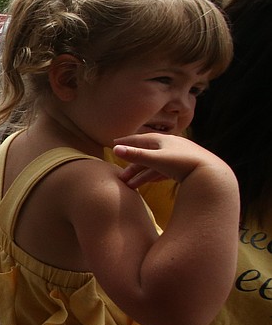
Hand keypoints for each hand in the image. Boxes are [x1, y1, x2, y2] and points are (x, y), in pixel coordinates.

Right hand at [112, 133, 231, 188]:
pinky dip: (154, 175)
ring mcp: (178, 157)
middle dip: (132, 165)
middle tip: (120, 175)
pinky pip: (164, 170)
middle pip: (146, 154)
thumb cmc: (182, 164)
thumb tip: (114, 150)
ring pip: (154, 164)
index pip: (139, 139)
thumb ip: (136, 155)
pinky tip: (150, 182)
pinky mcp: (185, 168)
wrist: (211, 174)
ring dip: (141, 174)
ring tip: (131, 185)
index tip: (114, 144)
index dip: (126, 142)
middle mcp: (170, 146)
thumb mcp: (156, 160)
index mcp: (162, 140)